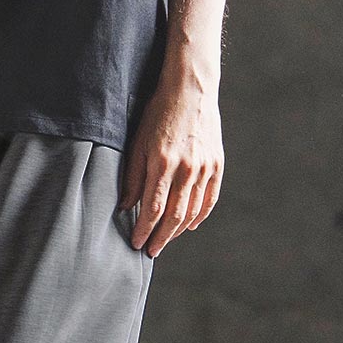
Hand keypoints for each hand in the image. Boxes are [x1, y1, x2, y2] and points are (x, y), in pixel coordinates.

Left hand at [118, 77, 223, 256]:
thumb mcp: (138, 142)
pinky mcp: (217, 164)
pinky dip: (199, 216)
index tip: (136, 243)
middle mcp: (186, 168)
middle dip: (161, 237)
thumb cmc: (158, 114)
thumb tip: (125, 206)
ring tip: (165, 240)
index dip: (144, 229)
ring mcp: (204, 167)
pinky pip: (209, 199)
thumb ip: (132, 176)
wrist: (191, 91)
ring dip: (178, 230)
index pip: (153, 208)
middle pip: (174, 216)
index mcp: (162, 163)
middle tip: (150, 251)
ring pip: (192, 211)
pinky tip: (189, 226)